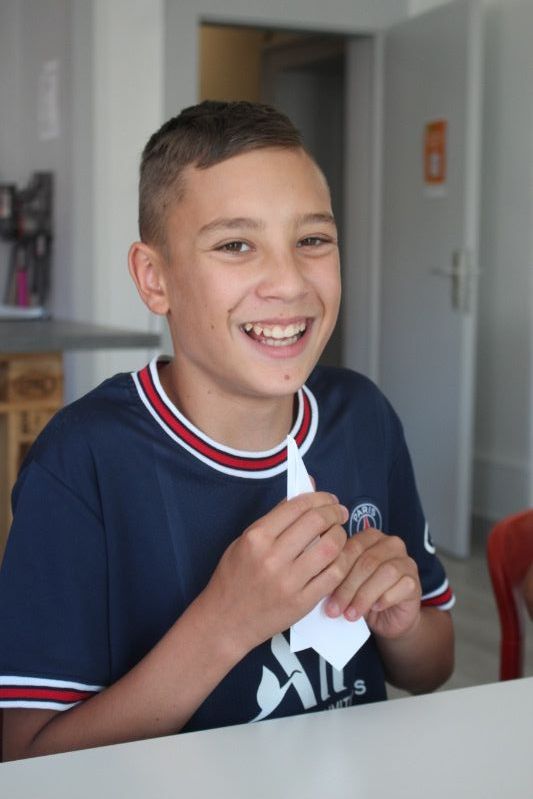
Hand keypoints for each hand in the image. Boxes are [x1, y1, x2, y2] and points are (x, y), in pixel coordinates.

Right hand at [202, 492, 348, 654]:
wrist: (225, 622)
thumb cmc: (233, 578)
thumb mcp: (245, 541)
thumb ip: (276, 517)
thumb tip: (306, 490)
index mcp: (256, 538)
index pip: (297, 506)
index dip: (319, 498)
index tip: (328, 499)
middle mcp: (273, 557)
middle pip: (317, 522)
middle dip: (334, 512)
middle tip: (340, 512)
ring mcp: (289, 581)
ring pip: (330, 547)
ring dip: (340, 535)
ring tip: (339, 533)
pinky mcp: (302, 602)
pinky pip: (333, 576)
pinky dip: (341, 561)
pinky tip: (339, 557)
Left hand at [324, 529, 421, 639]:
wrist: (389, 617)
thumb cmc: (363, 594)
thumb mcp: (346, 582)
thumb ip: (337, 575)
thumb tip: (319, 582)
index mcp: (370, 537)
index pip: (351, 548)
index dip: (336, 570)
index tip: (322, 592)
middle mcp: (390, 544)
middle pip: (367, 562)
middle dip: (348, 587)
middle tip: (334, 609)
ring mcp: (406, 561)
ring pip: (385, 573)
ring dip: (364, 596)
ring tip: (350, 614)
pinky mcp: (415, 581)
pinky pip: (401, 586)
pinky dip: (385, 599)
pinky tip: (374, 609)